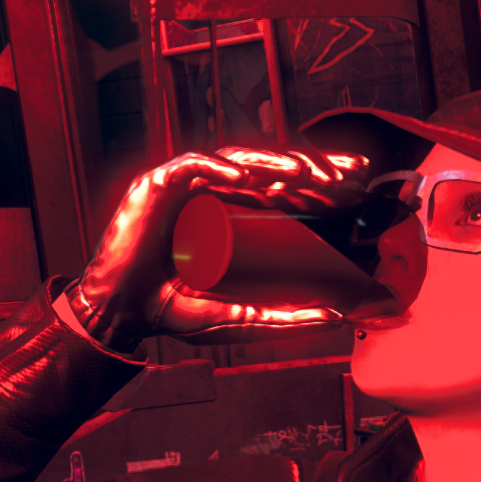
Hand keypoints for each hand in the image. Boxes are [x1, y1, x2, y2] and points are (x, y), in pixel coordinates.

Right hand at [65, 147, 369, 349]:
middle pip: (270, 170)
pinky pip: (194, 167)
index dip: (320, 183)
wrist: (122, 315)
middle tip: (349, 172)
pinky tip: (247, 178)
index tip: (358, 183)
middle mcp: (214, 194)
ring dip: (275, 164)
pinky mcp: (158, 184)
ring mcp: (187, 186)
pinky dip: (221, 168)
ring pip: (239, 162)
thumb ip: (283, 319)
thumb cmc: (172, 310)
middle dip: (311, 166)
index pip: (284, 190)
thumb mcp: (239, 318)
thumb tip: (334, 319)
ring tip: (307, 174)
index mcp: (235, 215)